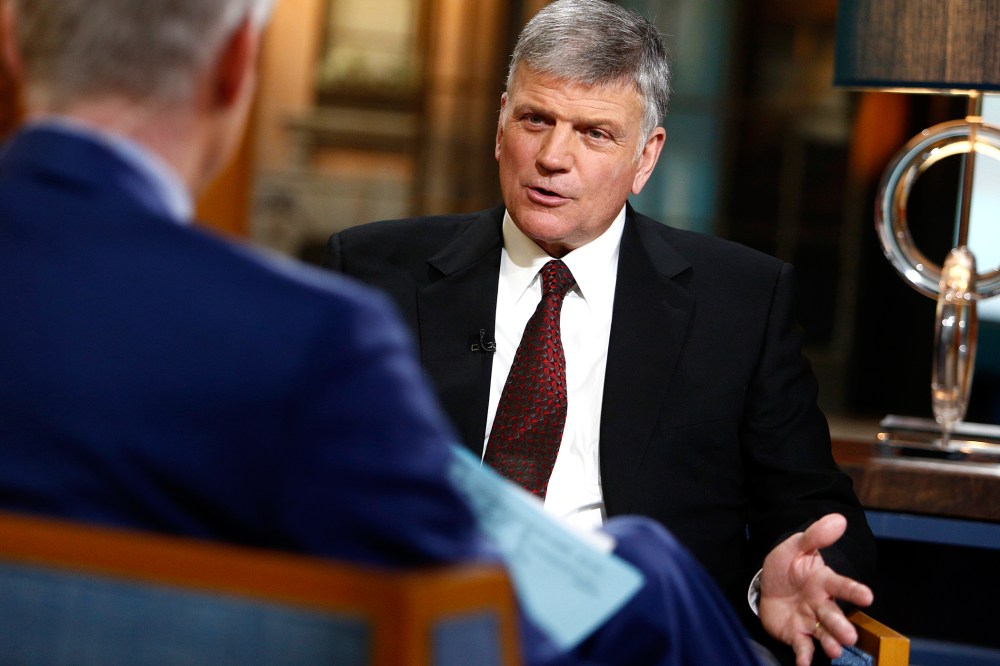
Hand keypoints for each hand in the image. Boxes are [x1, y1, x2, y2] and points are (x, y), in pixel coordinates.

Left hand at [758, 513, 873, 665]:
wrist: (768, 584)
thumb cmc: (788, 566)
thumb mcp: (796, 546)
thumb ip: (815, 536)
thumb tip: (838, 519)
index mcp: (823, 581)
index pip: (841, 585)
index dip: (854, 590)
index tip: (867, 596)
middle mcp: (821, 603)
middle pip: (833, 615)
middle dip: (841, 625)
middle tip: (848, 635)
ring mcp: (810, 621)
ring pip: (823, 634)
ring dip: (830, 643)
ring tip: (835, 650)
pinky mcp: (797, 635)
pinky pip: (802, 647)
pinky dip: (804, 657)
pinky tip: (804, 664)